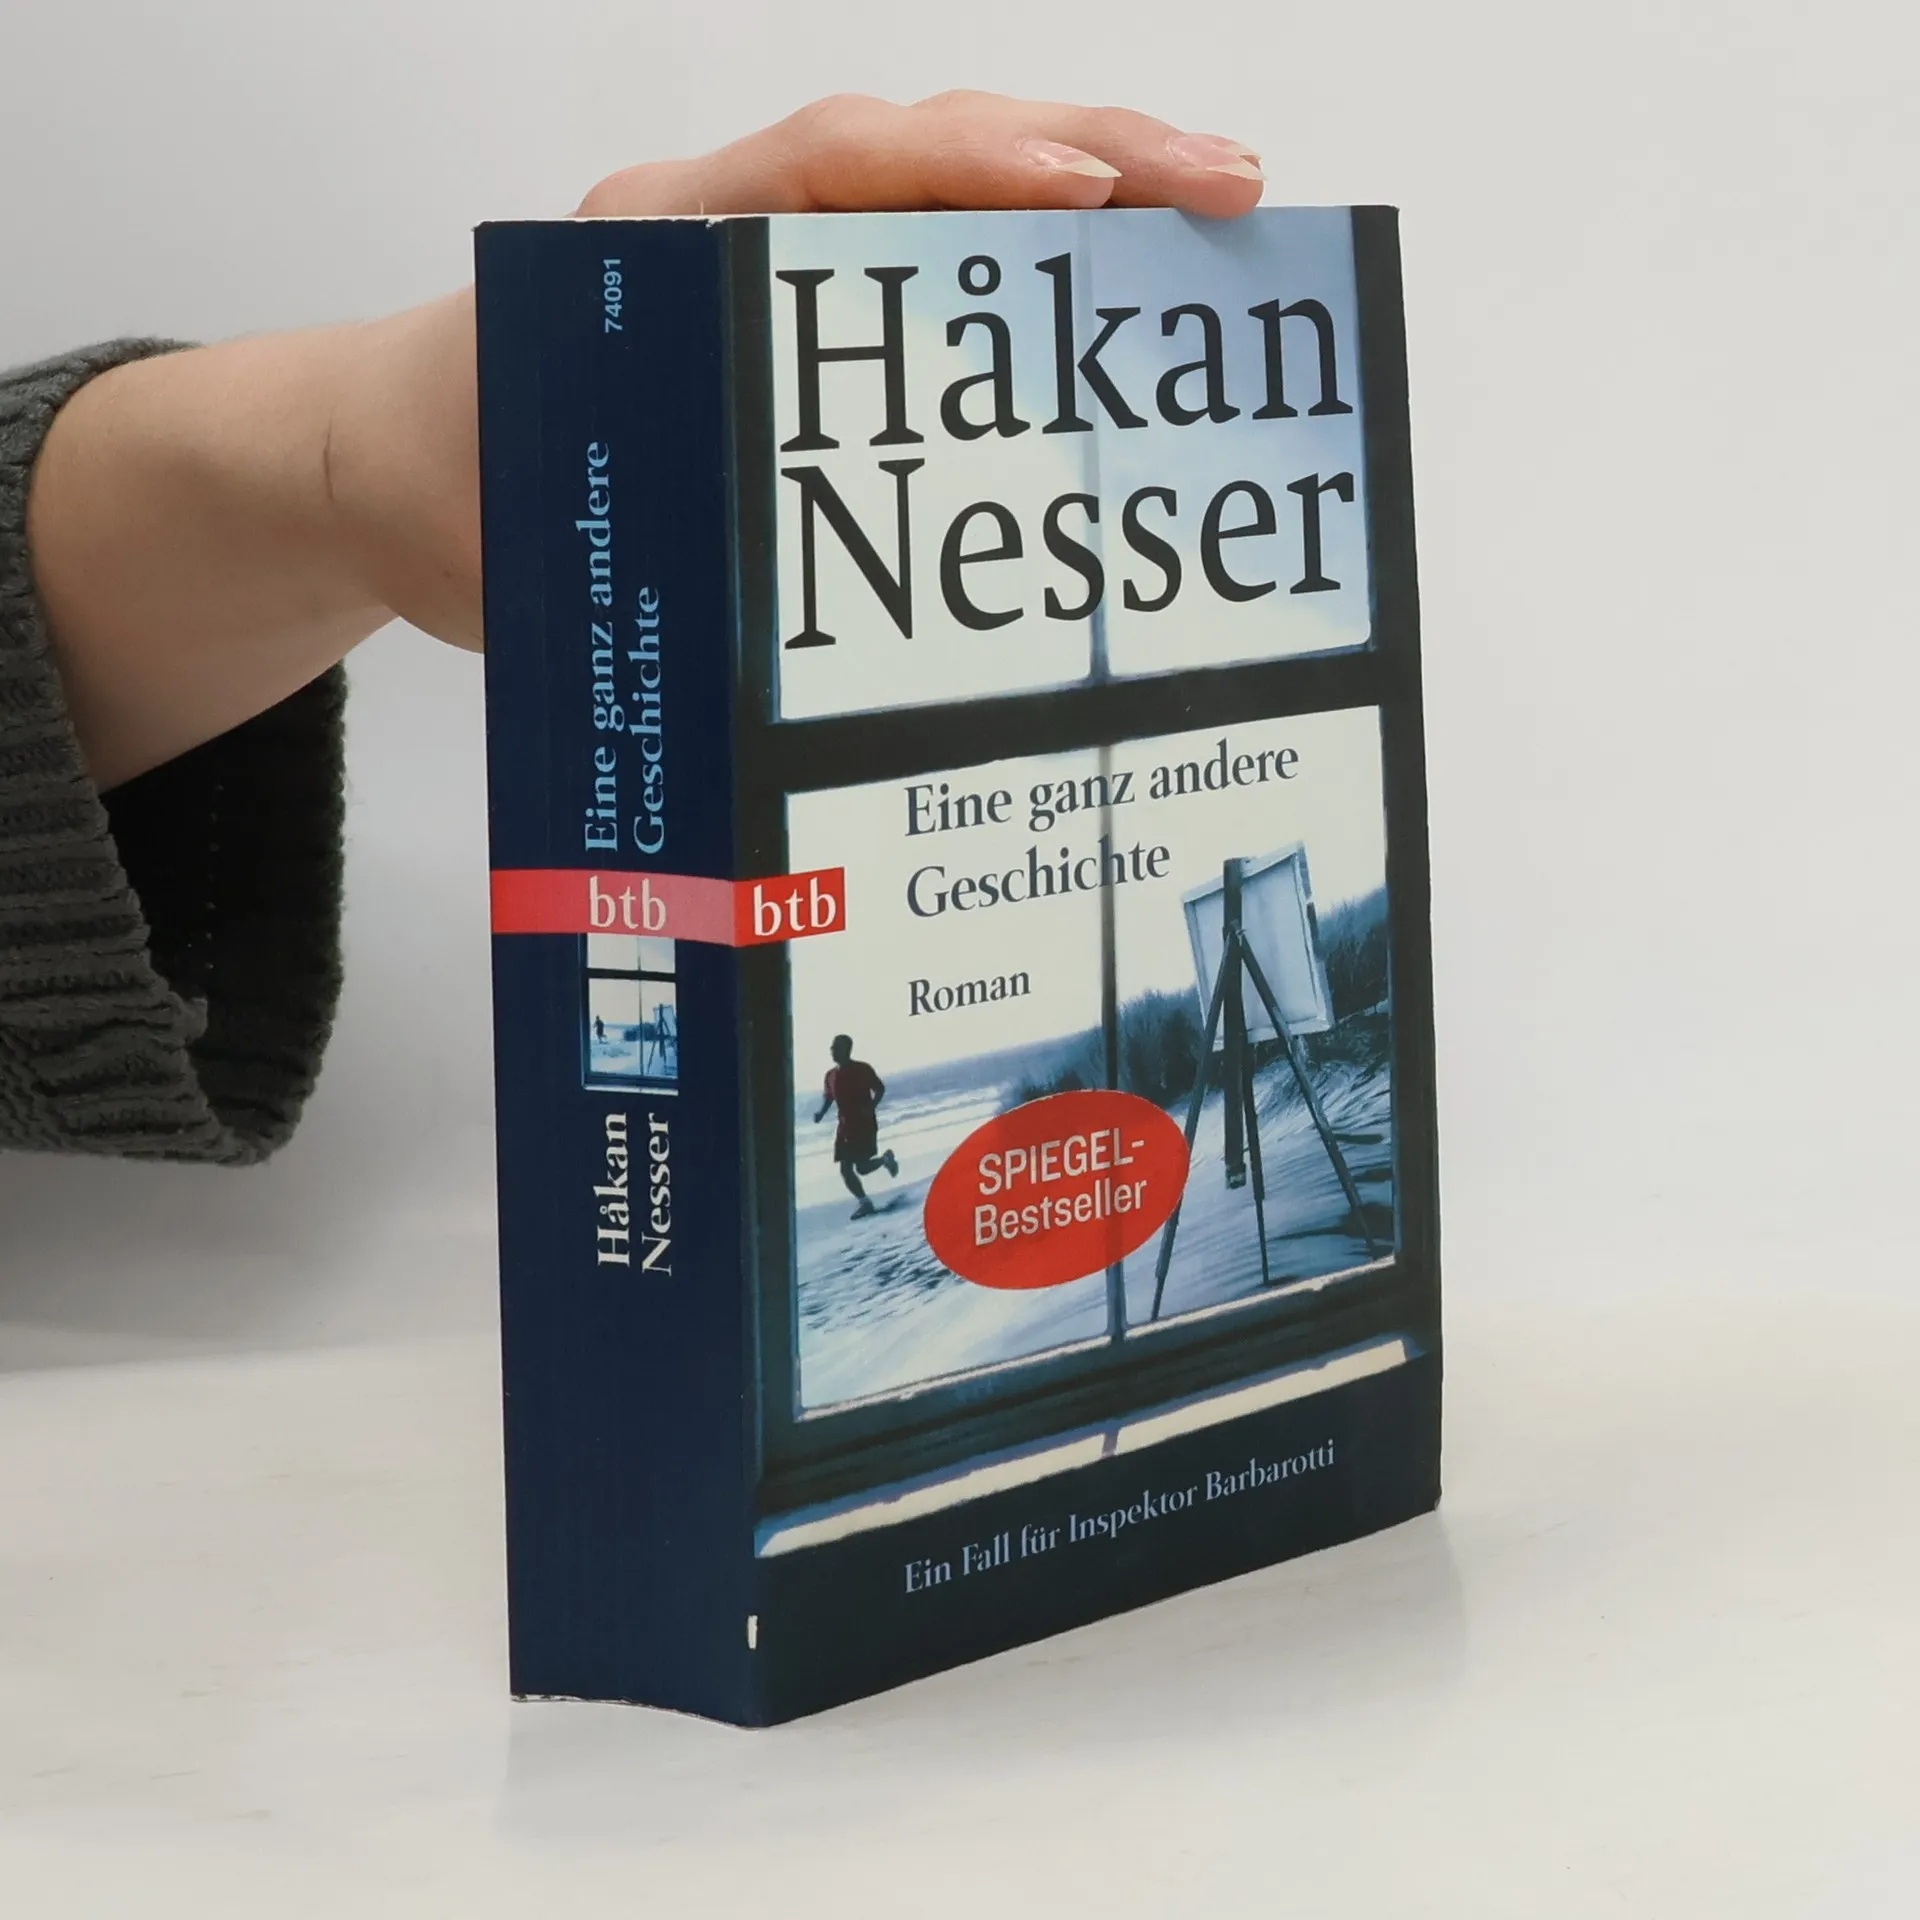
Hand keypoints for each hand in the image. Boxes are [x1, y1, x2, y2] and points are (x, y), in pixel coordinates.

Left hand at [335, 94, 1263, 654]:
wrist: (391, 467)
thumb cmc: (450, 483)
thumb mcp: (520, 525)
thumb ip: (628, 554)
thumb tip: (774, 639)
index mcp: (653, 244)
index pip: (830, 167)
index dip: (964, 171)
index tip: (1080, 198)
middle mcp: (723, 228)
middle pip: (921, 152)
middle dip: (1084, 155)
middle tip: (1223, 187)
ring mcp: (767, 260)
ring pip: (940, 195)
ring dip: (1079, 195)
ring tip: (1208, 213)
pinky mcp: (793, 314)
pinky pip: (922, 262)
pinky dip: (1024, 265)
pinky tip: (1111, 289)